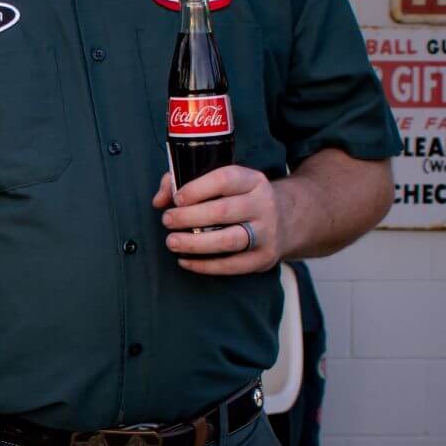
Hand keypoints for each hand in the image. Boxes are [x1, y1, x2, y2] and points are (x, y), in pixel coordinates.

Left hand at [152, 165, 280, 274]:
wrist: (285, 219)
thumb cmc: (238, 197)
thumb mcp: (220, 181)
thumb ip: (183, 182)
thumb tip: (159, 200)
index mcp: (252, 180)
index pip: (225, 179)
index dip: (197, 189)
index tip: (176, 199)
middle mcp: (263, 204)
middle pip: (223, 211)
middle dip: (190, 217)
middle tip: (167, 221)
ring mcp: (267, 232)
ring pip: (229, 240)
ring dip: (196, 243)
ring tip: (172, 242)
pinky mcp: (265, 257)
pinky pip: (233, 265)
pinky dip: (206, 266)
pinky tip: (185, 262)